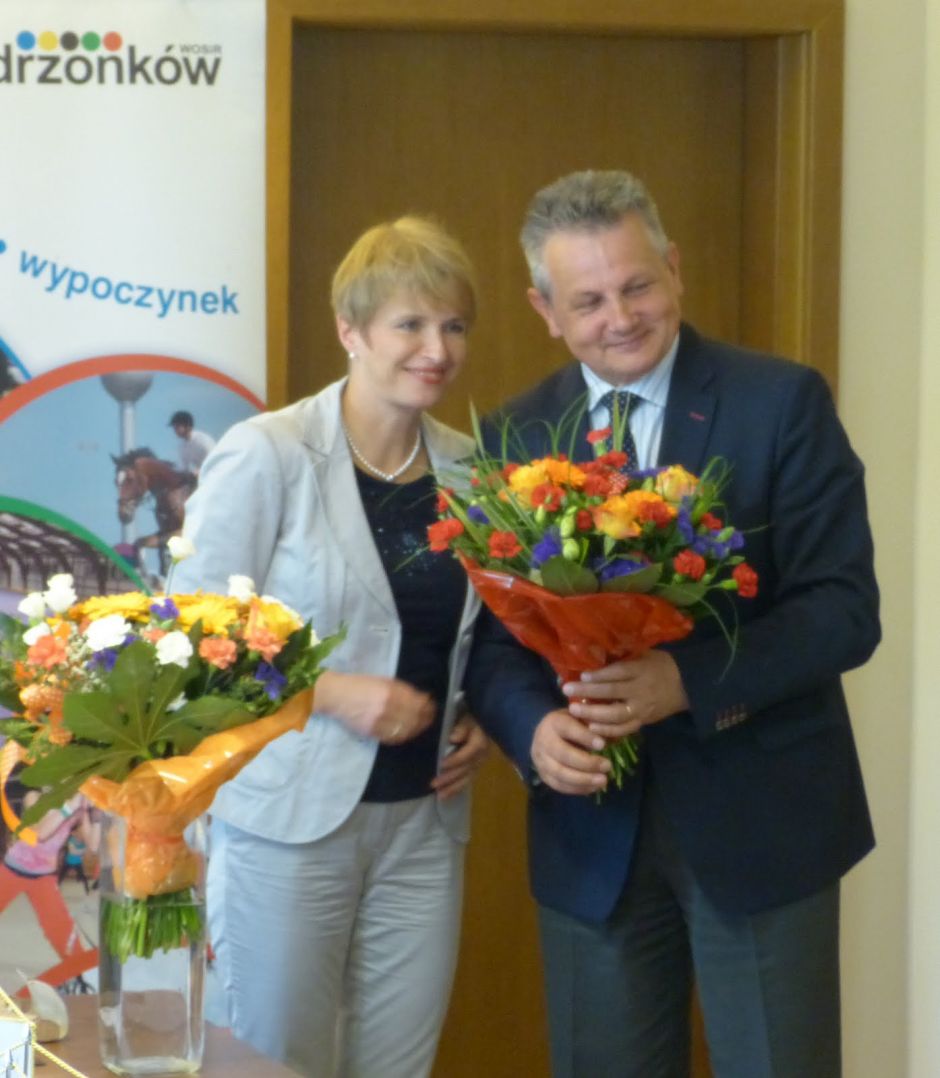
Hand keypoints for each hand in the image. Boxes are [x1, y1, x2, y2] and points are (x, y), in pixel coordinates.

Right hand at [313, 670, 434, 742]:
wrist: (336, 695)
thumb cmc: (360, 684)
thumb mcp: (383, 681)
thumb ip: (401, 690)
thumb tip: (421, 698)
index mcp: (391, 691)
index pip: (417, 702)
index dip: (428, 706)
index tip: (432, 706)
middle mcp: (387, 706)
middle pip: (414, 717)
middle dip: (425, 718)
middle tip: (430, 718)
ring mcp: (379, 721)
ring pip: (405, 729)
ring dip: (416, 729)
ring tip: (421, 726)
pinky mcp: (371, 731)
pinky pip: (392, 737)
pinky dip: (403, 736)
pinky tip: (407, 733)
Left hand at [431, 715, 489, 800]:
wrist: (482, 719)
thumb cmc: (472, 717)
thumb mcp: (467, 717)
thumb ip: (461, 727)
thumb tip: (452, 738)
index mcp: (480, 743)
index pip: (467, 755)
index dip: (454, 760)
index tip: (441, 765)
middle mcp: (482, 756)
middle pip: (465, 770)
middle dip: (450, 778)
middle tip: (434, 784)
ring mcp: (479, 763)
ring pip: (467, 778)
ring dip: (453, 788)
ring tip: (439, 796)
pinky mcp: (476, 768)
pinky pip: (467, 780)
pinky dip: (457, 788)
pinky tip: (446, 795)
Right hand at [530, 709, 610, 795]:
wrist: (546, 735)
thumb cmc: (571, 725)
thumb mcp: (582, 718)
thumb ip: (596, 727)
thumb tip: (615, 738)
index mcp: (554, 722)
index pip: (568, 729)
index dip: (585, 737)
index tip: (603, 745)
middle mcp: (544, 740)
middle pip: (563, 754)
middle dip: (587, 763)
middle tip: (608, 766)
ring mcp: (541, 760)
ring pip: (560, 773)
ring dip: (584, 779)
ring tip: (603, 780)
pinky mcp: (543, 775)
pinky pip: (559, 785)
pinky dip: (578, 788)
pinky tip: (594, 787)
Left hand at [562, 651, 688, 739]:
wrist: (686, 686)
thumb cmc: (659, 665)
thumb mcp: (644, 654)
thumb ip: (623, 656)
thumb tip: (593, 653)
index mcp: (641, 669)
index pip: (618, 672)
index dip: (599, 674)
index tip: (581, 674)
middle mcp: (641, 690)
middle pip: (613, 692)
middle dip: (588, 692)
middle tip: (566, 691)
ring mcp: (643, 708)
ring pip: (617, 715)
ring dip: (593, 713)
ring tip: (574, 710)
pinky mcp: (644, 721)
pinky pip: (625, 729)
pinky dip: (608, 730)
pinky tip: (591, 727)